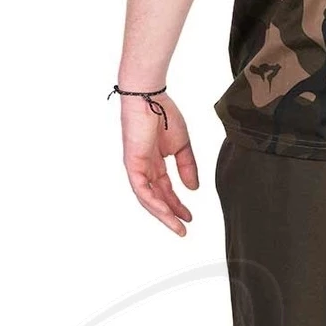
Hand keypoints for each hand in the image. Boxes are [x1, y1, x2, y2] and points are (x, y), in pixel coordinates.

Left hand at [120, 93, 198, 235]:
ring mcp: (137, 167)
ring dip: (163, 214)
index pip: (165, 189)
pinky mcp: (132, 164)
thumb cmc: (164, 113)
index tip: (189, 217)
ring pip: (148, 199)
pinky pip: (142, 190)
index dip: (177, 204)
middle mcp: (144, 167)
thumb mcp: (182, 146)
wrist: (149, 96)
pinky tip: (165, 213)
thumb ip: (187, 167)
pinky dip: (154, 203)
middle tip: (182, 229)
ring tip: (177, 227)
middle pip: (156, 198)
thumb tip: (193, 189)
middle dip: (170, 214)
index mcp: (154, 162)